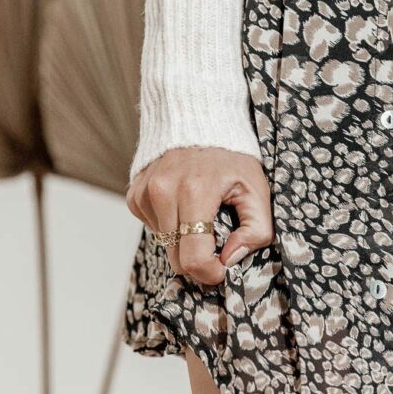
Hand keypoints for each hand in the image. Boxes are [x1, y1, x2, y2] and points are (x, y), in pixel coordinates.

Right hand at [125, 148, 273, 285]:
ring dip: (185, 241)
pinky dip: (171, 225)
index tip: (223, 268)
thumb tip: (230, 259)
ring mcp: (144, 193)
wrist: (199, 120)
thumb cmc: (232, 156)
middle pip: (176, 258)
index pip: (193, 257)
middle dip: (199, 261)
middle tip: (218, 244)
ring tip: (202, 214)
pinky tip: (184, 204)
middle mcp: (163, 192)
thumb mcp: (258, 189)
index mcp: (195, 191)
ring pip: (164, 245)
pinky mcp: (134, 195)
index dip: (211, 273)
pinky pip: (153, 228)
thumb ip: (256, 229)